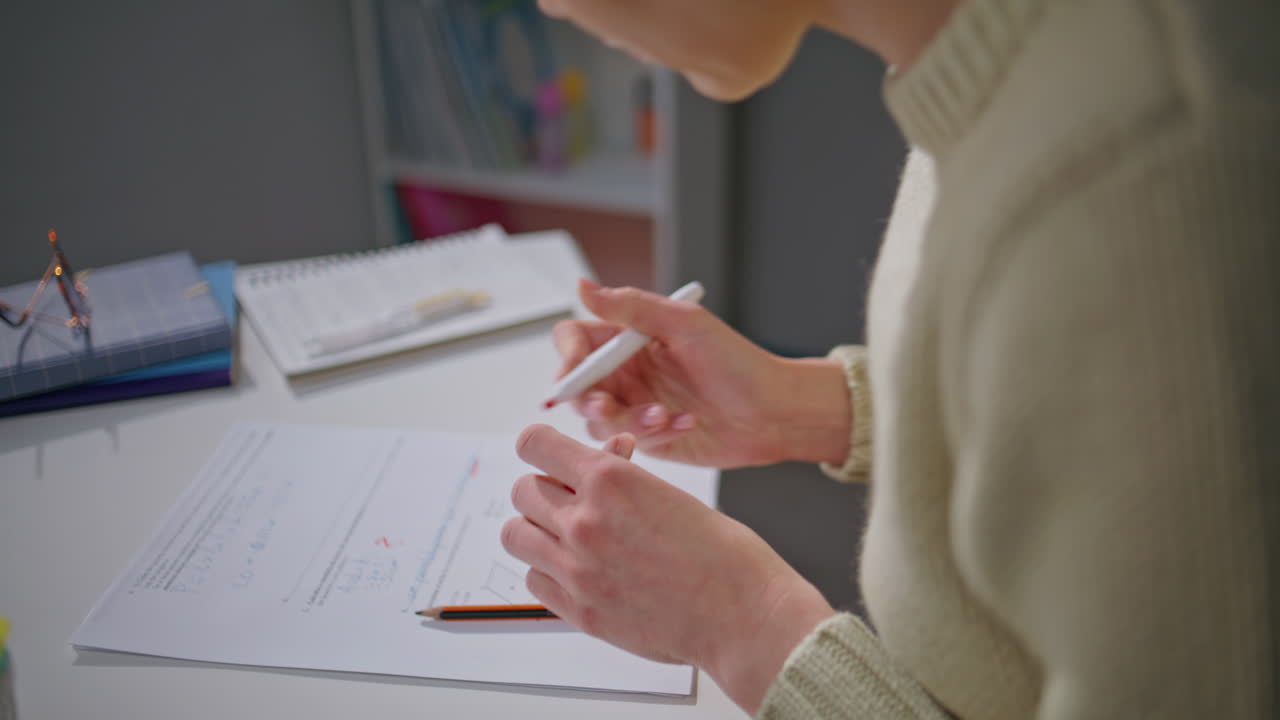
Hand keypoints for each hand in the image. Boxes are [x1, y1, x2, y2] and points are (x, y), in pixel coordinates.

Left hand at [502, 424, 834, 713]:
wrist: (741, 615)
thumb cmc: (722, 555)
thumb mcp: (669, 493)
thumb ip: (624, 479)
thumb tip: (602, 460)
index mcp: (611, 480)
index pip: (535, 445)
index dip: (541, 448)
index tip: (549, 456)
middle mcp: (585, 521)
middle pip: (522, 490)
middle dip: (544, 489)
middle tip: (570, 500)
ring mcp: (577, 569)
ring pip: (516, 535)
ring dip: (537, 530)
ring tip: (566, 536)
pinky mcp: (579, 610)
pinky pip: (533, 581)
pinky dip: (547, 573)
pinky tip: (577, 572)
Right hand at [552, 278, 851, 467]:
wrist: (773, 412)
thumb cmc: (739, 363)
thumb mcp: (684, 324)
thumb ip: (630, 307)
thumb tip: (582, 285)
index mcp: (628, 338)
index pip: (574, 341)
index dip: (566, 358)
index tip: (575, 373)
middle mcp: (626, 372)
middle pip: (577, 386)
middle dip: (589, 400)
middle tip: (609, 406)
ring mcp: (635, 406)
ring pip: (598, 420)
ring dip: (628, 419)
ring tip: (667, 415)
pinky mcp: (648, 437)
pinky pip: (628, 441)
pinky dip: (653, 434)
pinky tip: (686, 424)